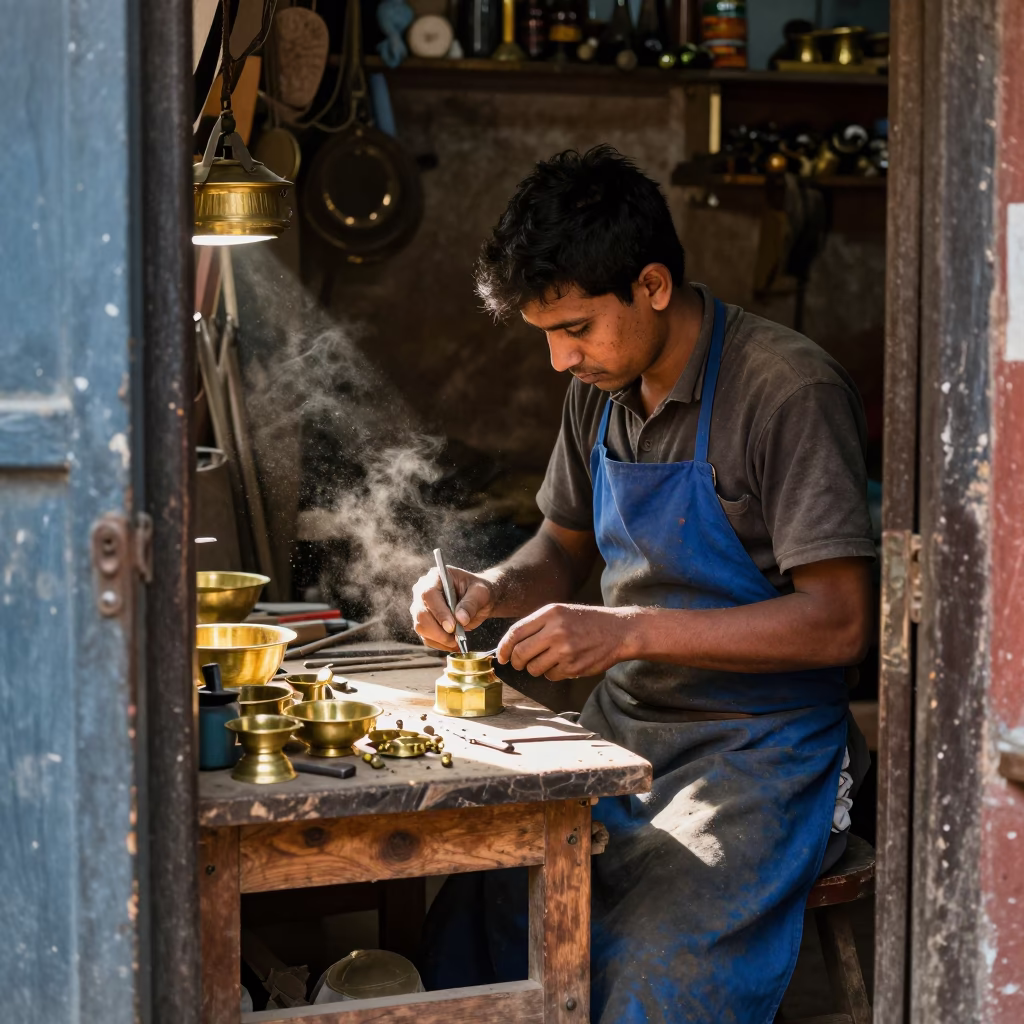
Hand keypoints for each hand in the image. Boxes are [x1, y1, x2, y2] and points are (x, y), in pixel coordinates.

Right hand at [409, 565, 495, 650]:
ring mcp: (421, 608)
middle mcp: (422, 591)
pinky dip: (439, 644)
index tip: (452, 627)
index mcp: (435, 577)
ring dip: (439, 639)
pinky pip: (426, 637)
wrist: (478, 599)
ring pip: (421, 627)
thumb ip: (471, 603)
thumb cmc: (478, 591)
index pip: (429, 594)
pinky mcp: (424, 622)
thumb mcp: (481, 593)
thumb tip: (460, 619)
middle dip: (438, 630)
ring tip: (458, 643)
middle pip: (421, 613)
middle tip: (456, 639)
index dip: (439, 612)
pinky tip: (453, 645)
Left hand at [496, 604, 634, 680]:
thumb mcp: (561, 612)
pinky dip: (552, 673)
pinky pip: (551, 676)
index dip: (504, 647)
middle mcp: (556, 631)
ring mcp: (565, 650)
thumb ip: (537, 624)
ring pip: (534, 668)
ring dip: (535, 668)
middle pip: (521, 653)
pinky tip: (563, 663)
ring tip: (548, 660)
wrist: (618, 631)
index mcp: (550, 613)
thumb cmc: (586, 621)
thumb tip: (510, 644)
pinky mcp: (573, 666)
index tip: (501, 656)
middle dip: (517, 662)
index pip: (516, 632)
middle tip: (520, 663)